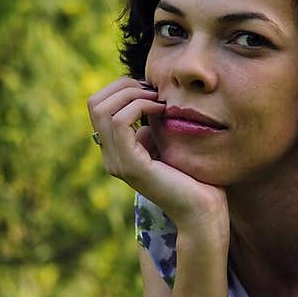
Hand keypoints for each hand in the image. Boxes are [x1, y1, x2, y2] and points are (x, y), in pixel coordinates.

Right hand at [87, 77, 227, 234]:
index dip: (121, 88)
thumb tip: (146, 102)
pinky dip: (140, 106)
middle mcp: (111, 157)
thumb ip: (151, 126)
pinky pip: (119, 122)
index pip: (98, 106)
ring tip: (159, 99)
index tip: (152, 88)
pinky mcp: (131, 166)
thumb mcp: (166, 143)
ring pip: (103, 110)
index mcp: (117, 151)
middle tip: (154, 90)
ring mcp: (117, 162)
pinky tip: (162, 109)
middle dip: (124, 86)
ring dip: (133, 94)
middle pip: (94, 104)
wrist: (203, 210)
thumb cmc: (193, 177)